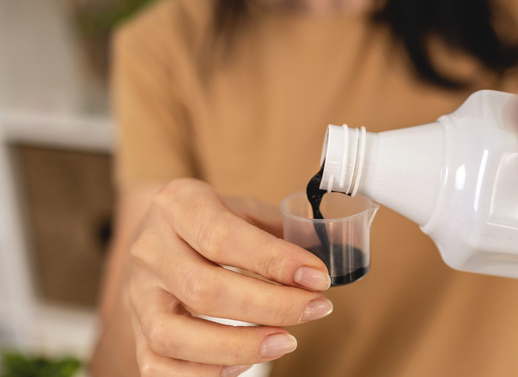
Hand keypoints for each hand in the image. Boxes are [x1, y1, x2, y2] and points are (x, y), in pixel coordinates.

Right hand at [127, 178, 332, 375]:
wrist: (158, 227)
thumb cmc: (212, 219)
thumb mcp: (244, 207)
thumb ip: (284, 230)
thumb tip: (334, 253)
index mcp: (178, 205)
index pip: (220, 236)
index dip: (273, 261)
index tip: (317, 277)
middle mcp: (150, 250)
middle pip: (203, 289)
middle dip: (270, 306)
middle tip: (316, 309)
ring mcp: (137, 294)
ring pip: (173, 335)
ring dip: (237, 346)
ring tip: (285, 341)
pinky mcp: (136, 330)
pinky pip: (157, 365)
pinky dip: (203, 373)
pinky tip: (243, 364)